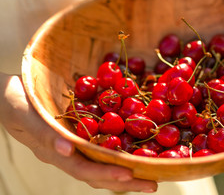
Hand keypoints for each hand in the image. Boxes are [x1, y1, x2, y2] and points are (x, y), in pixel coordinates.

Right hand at [0, 73, 156, 192]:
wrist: (8, 95)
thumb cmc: (13, 101)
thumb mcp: (25, 113)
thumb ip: (44, 133)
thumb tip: (67, 150)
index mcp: (54, 152)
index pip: (82, 169)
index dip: (106, 174)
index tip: (129, 175)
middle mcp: (66, 154)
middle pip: (97, 174)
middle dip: (125, 182)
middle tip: (152, 185)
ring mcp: (73, 146)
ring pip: (102, 165)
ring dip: (126, 173)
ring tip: (150, 177)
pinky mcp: (80, 135)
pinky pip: (101, 148)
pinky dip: (119, 155)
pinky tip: (137, 153)